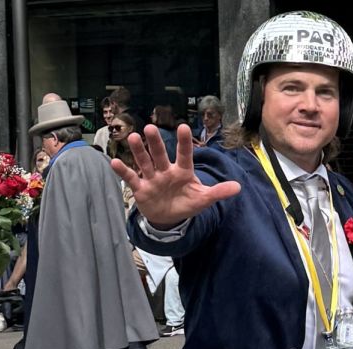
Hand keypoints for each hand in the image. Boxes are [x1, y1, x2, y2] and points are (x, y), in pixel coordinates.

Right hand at [111, 124, 240, 228]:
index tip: (183, 127)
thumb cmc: (186, 203)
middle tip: (150, 127)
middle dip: (155, 142)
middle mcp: (166, 171)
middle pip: (160, 154)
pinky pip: (131, 179)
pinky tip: (114, 162)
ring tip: (132, 137)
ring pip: (144, 162)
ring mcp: (152, 178)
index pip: (184, 155)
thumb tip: (238, 187)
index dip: (184, 142)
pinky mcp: (141, 189)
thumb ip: (218, 192)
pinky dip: (123, 171)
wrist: (169, 218)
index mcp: (183, 171)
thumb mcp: (203, 199)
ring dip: (138, 151)